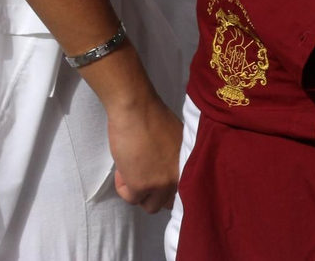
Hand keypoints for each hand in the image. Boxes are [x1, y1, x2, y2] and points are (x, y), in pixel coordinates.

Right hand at [107, 94, 182, 213]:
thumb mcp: (176, 141)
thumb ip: (175, 160)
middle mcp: (180, 177)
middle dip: (154, 193)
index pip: (186, 194)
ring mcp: (162, 184)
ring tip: (132, 169)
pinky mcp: (142, 186)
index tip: (158, 183)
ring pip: (149, 206)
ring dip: (138, 192)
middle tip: (143, 175)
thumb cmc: (153, 118)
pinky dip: (123, 186)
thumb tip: (165, 173)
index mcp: (191, 165)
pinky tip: (123, 168)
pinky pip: (130, 198)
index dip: (169, 190)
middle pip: (168, 203)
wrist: (137, 109)